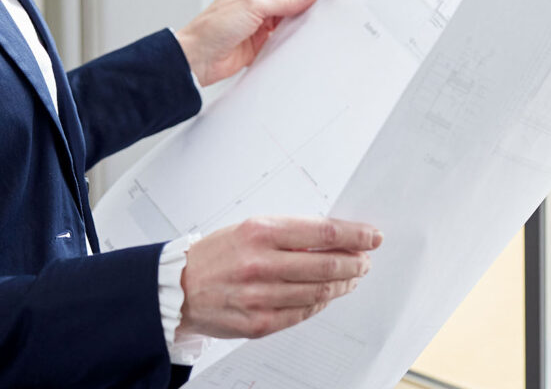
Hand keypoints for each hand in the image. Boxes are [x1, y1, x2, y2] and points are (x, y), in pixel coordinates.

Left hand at [174, 0, 316, 85]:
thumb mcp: (252, 5)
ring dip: (303, 19)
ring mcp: (261, 22)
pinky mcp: (263, 42)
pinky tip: (304, 36)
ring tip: (318, 19)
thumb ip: (282, 1)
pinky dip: (296, 36)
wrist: (199, 58)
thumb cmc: (213, 27)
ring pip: (291, 17)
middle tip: (327, 2)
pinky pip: (286, 36)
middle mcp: (258, 1)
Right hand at [178, 217, 381, 339]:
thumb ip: (289, 233)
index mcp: (260, 232)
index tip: (372, 236)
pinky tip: (327, 295)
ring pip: (319, 291)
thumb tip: (331, 238)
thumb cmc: (215, 255)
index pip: (323, 232)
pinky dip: (320, 302)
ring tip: (352, 278)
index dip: (355, 235)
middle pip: (326, 264)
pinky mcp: (260, 322)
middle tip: (365, 260)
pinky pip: (303, 312)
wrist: (178, 287)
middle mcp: (262, 264)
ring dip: (343, 284)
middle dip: (355, 262)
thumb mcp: (249, 228)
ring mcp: (261, 296)